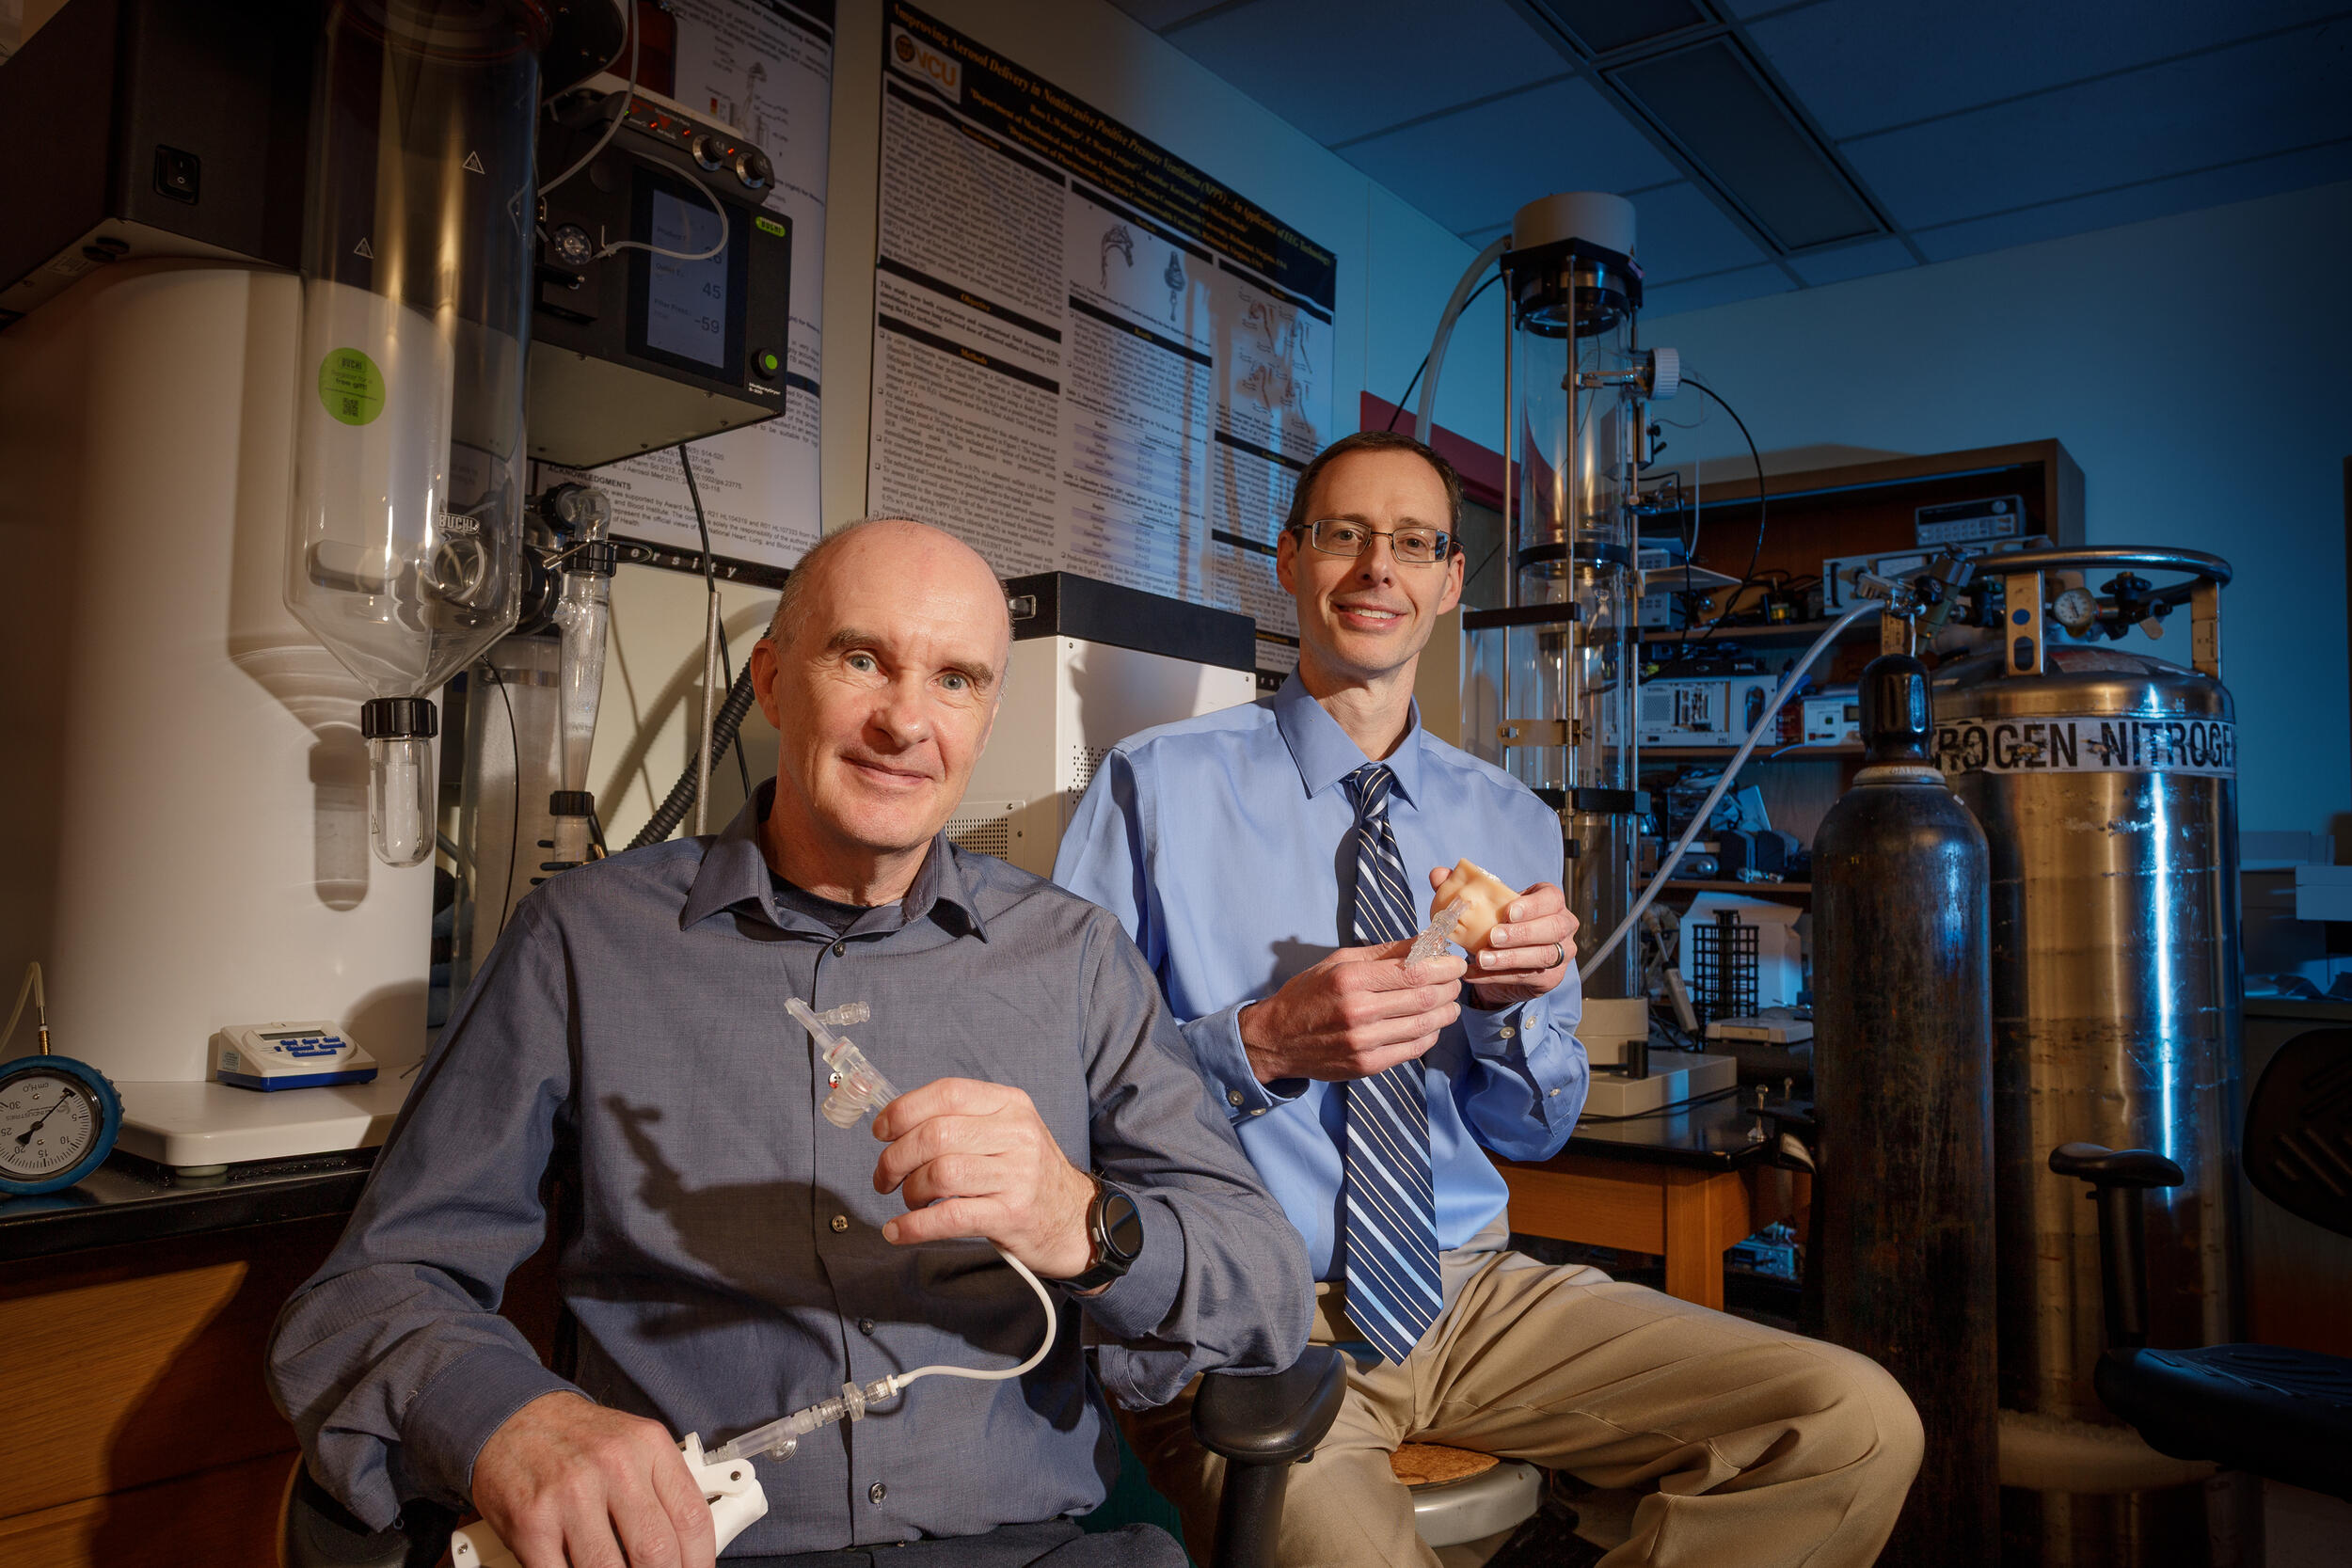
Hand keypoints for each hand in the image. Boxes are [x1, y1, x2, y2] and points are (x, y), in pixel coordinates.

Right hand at [471, 1392, 713, 1567]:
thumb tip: (686, 1548)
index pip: (692, 1518)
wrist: (512, 1418)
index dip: (700, 1561)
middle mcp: (613, 1466)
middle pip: (656, 1551)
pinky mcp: (532, 1523)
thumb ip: (660, 1489)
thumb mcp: (632, 1444)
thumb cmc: (578, 1438)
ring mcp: (570, 1495)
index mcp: (648, 1445)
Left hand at [870, 1079, 1097, 1279]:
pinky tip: (898, 1231)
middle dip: (895, 1158)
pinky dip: (914, 1227)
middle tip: (885, 1177)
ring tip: (908, 1201)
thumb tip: (896, 1122)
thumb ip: (963, 1120)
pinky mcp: (1011, 1215)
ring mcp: (1017, 1175)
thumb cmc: (1028, 1174)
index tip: (882, 1131)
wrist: (1077, 1219)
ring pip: (939, 1174)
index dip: (904, 1110)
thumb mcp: (1008, 1131)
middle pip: (935, 1135)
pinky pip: (949, 1217)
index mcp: (1010, 1105)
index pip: (947, 1093)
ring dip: (909, 1191)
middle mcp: (1016, 1134)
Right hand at [1237, 940, 1464, 1084]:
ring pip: (1426, 1025)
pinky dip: (1431, 1034)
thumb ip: (1386, 952)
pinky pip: (1414, 1048)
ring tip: (1450, 1002)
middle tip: (1456, 980)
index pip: (1415, 970)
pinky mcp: (1368, 1065)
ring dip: (1448, 1011)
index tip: (1456, 961)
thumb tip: (1428, 940)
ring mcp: (1364, 1042)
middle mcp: (1358, 1010)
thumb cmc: (1309, 994)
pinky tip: (1431, 1024)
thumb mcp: (1340, 961)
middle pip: (1426, 997)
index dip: (1445, 966)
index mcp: (1351, 978)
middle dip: (1451, 986)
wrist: (1277, 1039)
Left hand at [1436, 871, 1575, 1008]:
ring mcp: (1561, 953)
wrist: (1505, 962)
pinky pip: (1527, 976)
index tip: (1508, 912)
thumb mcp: (1484, 905)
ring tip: (1482, 959)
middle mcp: (1563, 926)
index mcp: (1550, 901)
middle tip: (1493, 937)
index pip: (1552, 898)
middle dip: (1522, 933)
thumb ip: (1462, 888)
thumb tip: (1438, 875)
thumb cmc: (1499, 924)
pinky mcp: (1551, 977)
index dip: (1533, 905)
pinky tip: (1476, 973)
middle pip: (1553, 928)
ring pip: (1544, 955)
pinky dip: (1499, 976)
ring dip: (1511, 958)